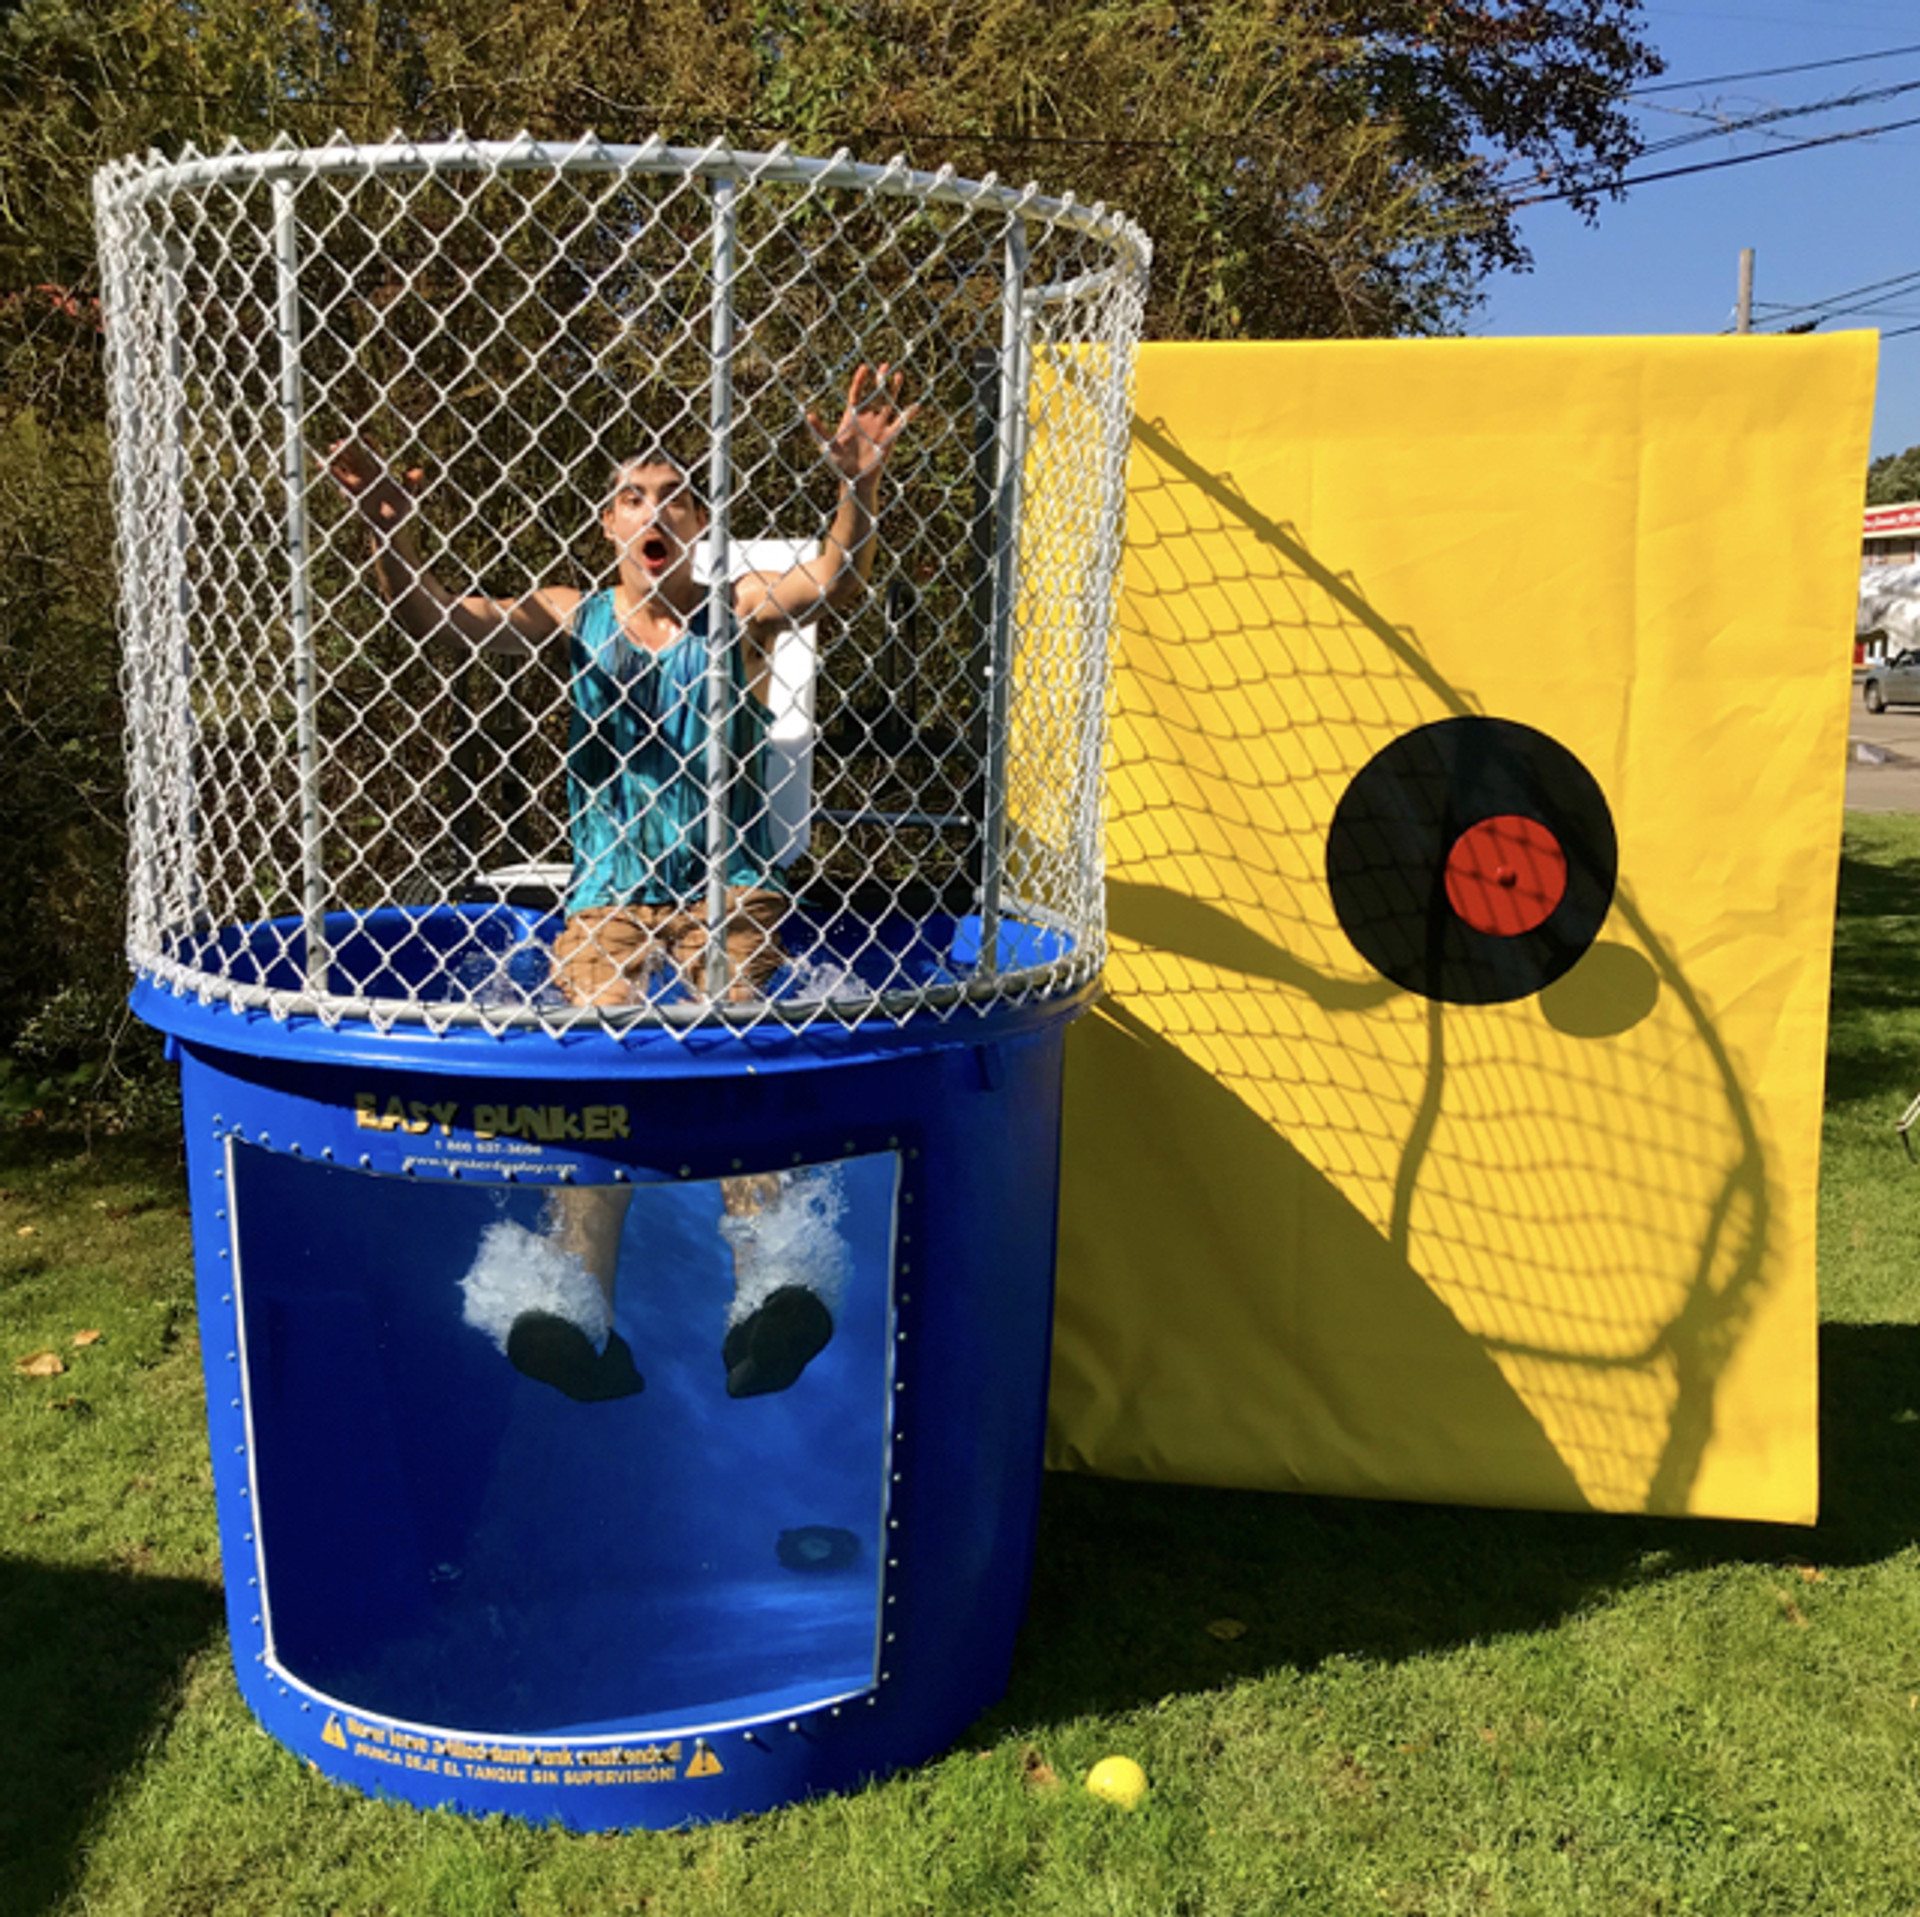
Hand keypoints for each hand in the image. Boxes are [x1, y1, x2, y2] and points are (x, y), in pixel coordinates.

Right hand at [317, 438, 421, 534]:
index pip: (376, 455)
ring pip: (347, 467)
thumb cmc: (401, 509)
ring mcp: (359, 484)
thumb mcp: (408, 495)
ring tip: (331, 447)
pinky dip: (335, 475)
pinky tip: (327, 467)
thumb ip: (411, 482)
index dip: (371, 446)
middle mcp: (369, 475)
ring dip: (339, 458)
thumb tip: (419, 472)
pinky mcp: (353, 495)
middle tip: (341, 439)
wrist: (390, 527)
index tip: (366, 436)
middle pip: (357, 458)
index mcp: (383, 472)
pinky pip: (342, 483)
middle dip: (349, 449)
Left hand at [807, 363, 915, 489]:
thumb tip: (808, 414)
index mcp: (852, 417)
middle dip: (879, 380)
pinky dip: (907, 415)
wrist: (854, 480)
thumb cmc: (838, 463)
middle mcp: (867, 418)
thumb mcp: (826, 445)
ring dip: (893, 390)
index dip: (860, 381)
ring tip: (899, 375)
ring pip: (888, 404)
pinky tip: (915, 406)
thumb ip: (819, 430)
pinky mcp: (889, 437)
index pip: (856, 393)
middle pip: (874, 394)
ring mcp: (879, 427)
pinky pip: (900, 424)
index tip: (863, 368)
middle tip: (885, 366)